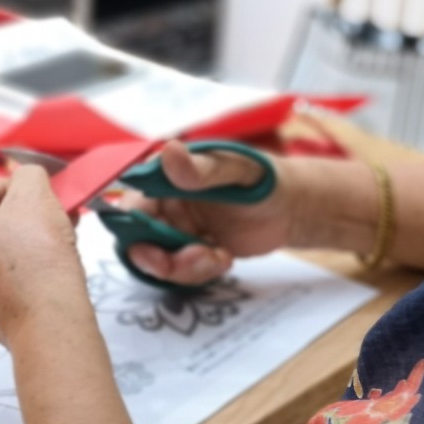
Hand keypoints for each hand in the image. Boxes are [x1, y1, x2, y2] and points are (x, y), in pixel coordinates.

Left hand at [0, 166, 90, 346]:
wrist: (46, 321)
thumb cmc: (35, 260)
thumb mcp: (35, 196)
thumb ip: (27, 174)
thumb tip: (25, 177)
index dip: (13, 187)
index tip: (39, 197)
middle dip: (18, 213)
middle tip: (49, 215)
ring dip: (17, 237)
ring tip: (52, 240)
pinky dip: (10, 264)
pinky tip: (39, 266)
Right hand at [116, 141, 306, 286]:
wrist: (290, 208)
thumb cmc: (265, 179)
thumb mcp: (239, 170)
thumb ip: (203, 168)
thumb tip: (168, 151)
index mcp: (168, 175)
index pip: (133, 201)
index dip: (134, 226)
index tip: (153, 245)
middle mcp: (165, 202)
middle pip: (139, 237)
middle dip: (161, 256)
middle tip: (194, 257)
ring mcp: (176, 228)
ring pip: (159, 259)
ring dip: (184, 267)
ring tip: (218, 257)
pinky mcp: (190, 250)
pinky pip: (180, 272)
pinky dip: (200, 272)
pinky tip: (224, 257)